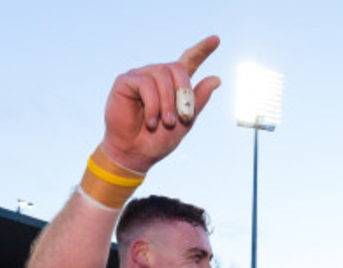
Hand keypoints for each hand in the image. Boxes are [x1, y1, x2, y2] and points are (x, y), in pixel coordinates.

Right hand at [102, 36, 220, 172]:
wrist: (135, 153)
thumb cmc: (158, 140)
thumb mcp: (185, 123)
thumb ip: (197, 101)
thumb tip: (216, 79)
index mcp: (173, 86)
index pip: (188, 61)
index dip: (202, 50)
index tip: (216, 40)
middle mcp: (157, 76)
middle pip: (177, 68)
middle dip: (184, 93)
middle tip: (183, 117)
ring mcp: (141, 76)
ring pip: (162, 75)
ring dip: (168, 102)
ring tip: (165, 123)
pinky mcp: (126, 81)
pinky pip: (145, 84)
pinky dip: (152, 104)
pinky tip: (151, 121)